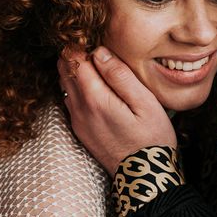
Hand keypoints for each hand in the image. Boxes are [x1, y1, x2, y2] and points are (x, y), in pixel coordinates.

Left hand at [58, 46, 175, 174]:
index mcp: (94, 99)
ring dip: (75, 71)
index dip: (81, 45)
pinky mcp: (80, 130)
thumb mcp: (145, 102)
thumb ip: (120, 75)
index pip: (74, 60)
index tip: (94, 38)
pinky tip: (95, 85)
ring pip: (65, 85)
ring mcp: (77, 121)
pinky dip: (76, 87)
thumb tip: (99, 51)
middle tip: (95, 46)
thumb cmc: (152, 138)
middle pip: (64, 71)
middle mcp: (79, 109)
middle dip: (74, 54)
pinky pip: (70, 100)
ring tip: (97, 63)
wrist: (144, 177)